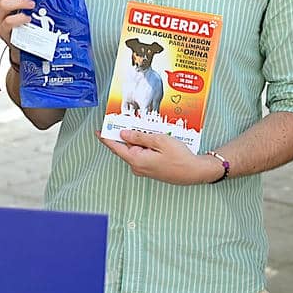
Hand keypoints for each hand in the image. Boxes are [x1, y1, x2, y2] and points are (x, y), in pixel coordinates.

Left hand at [97, 130, 216, 185]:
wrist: (194, 172)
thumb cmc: (179, 157)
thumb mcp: (159, 140)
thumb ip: (140, 136)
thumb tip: (124, 134)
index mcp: (136, 160)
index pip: (116, 147)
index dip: (106, 138)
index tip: (98, 131)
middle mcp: (137, 167)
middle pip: (126, 147)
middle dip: (126, 134)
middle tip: (127, 120)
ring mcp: (144, 169)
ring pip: (136, 149)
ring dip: (138, 138)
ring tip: (147, 127)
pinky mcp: (151, 168)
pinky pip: (143, 153)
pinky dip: (145, 144)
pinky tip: (153, 137)